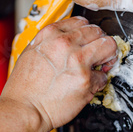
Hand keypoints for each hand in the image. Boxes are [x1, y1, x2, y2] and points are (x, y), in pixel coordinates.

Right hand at [2, 17, 117, 129]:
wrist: (24, 109)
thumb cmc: (24, 88)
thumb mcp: (31, 53)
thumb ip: (50, 43)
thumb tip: (66, 42)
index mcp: (51, 34)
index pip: (81, 22)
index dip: (88, 33)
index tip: (89, 41)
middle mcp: (66, 43)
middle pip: (98, 31)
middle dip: (100, 43)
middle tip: (98, 55)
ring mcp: (78, 61)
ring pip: (108, 46)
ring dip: (107, 56)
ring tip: (100, 66)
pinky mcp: (86, 80)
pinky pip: (104, 75)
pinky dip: (99, 81)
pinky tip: (89, 85)